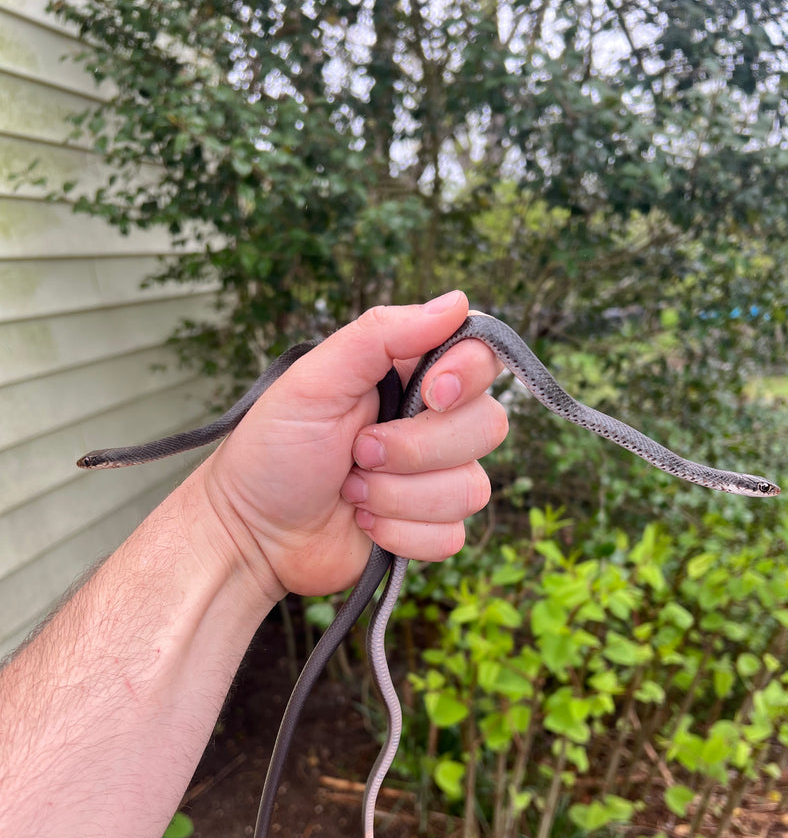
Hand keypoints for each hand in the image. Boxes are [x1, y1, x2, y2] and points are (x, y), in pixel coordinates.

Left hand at [201, 291, 507, 599]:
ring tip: (350, 492)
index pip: (483, 359)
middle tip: (356, 453)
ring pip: (471, 489)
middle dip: (413, 450)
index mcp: (409, 376)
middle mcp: (432, 424)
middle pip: (487, 427)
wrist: (250, 532)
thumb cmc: (273, 450)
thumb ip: (382, 333)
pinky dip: (400, 533)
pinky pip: (452, 535)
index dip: (467, 377)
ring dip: (397, 497)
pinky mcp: (429, 528)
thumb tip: (457, 302)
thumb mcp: (316, 380)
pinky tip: (363, 524)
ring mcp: (434, 479)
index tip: (430, 394)